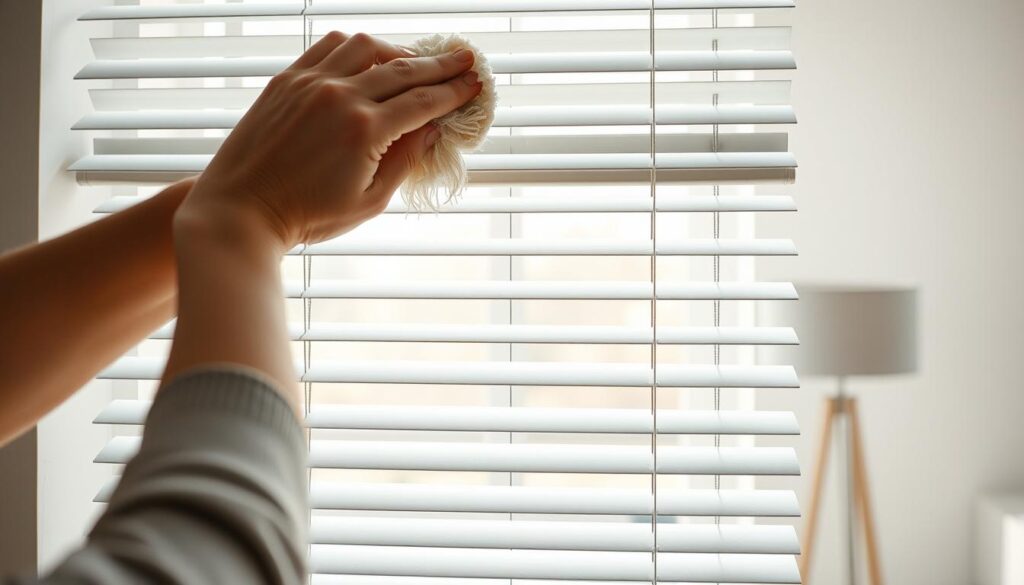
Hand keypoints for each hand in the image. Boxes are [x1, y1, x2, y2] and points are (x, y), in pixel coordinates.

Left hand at [175, 31, 482, 251]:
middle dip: (440, 64)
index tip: (474, 83)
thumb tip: (431, 128)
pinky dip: (355, 46)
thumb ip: (405, 160)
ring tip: (414, 60)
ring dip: (397, 49)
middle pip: (404, 68)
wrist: (241, 210)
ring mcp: (310, 83)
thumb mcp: (370, 201)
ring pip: (365, 45)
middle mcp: (339, 96)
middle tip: (464, 58)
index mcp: (365, 130)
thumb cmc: (306, 216)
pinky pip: (329, 46)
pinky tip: (368, 56)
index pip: (424, 101)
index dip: (454, 92)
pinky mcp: (286, 80)